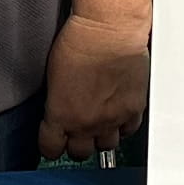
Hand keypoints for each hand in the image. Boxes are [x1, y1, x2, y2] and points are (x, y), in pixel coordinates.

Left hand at [40, 10, 148, 161]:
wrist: (108, 32)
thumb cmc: (79, 43)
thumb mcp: (53, 76)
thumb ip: (57, 102)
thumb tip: (59, 111)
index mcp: (61, 115)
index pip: (51, 148)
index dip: (52, 146)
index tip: (54, 141)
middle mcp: (86, 123)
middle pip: (80, 153)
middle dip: (77, 145)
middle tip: (77, 133)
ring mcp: (111, 119)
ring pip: (107, 146)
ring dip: (102, 137)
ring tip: (100, 124)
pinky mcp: (132, 110)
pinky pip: (128, 131)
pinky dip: (123, 127)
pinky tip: (118, 116)